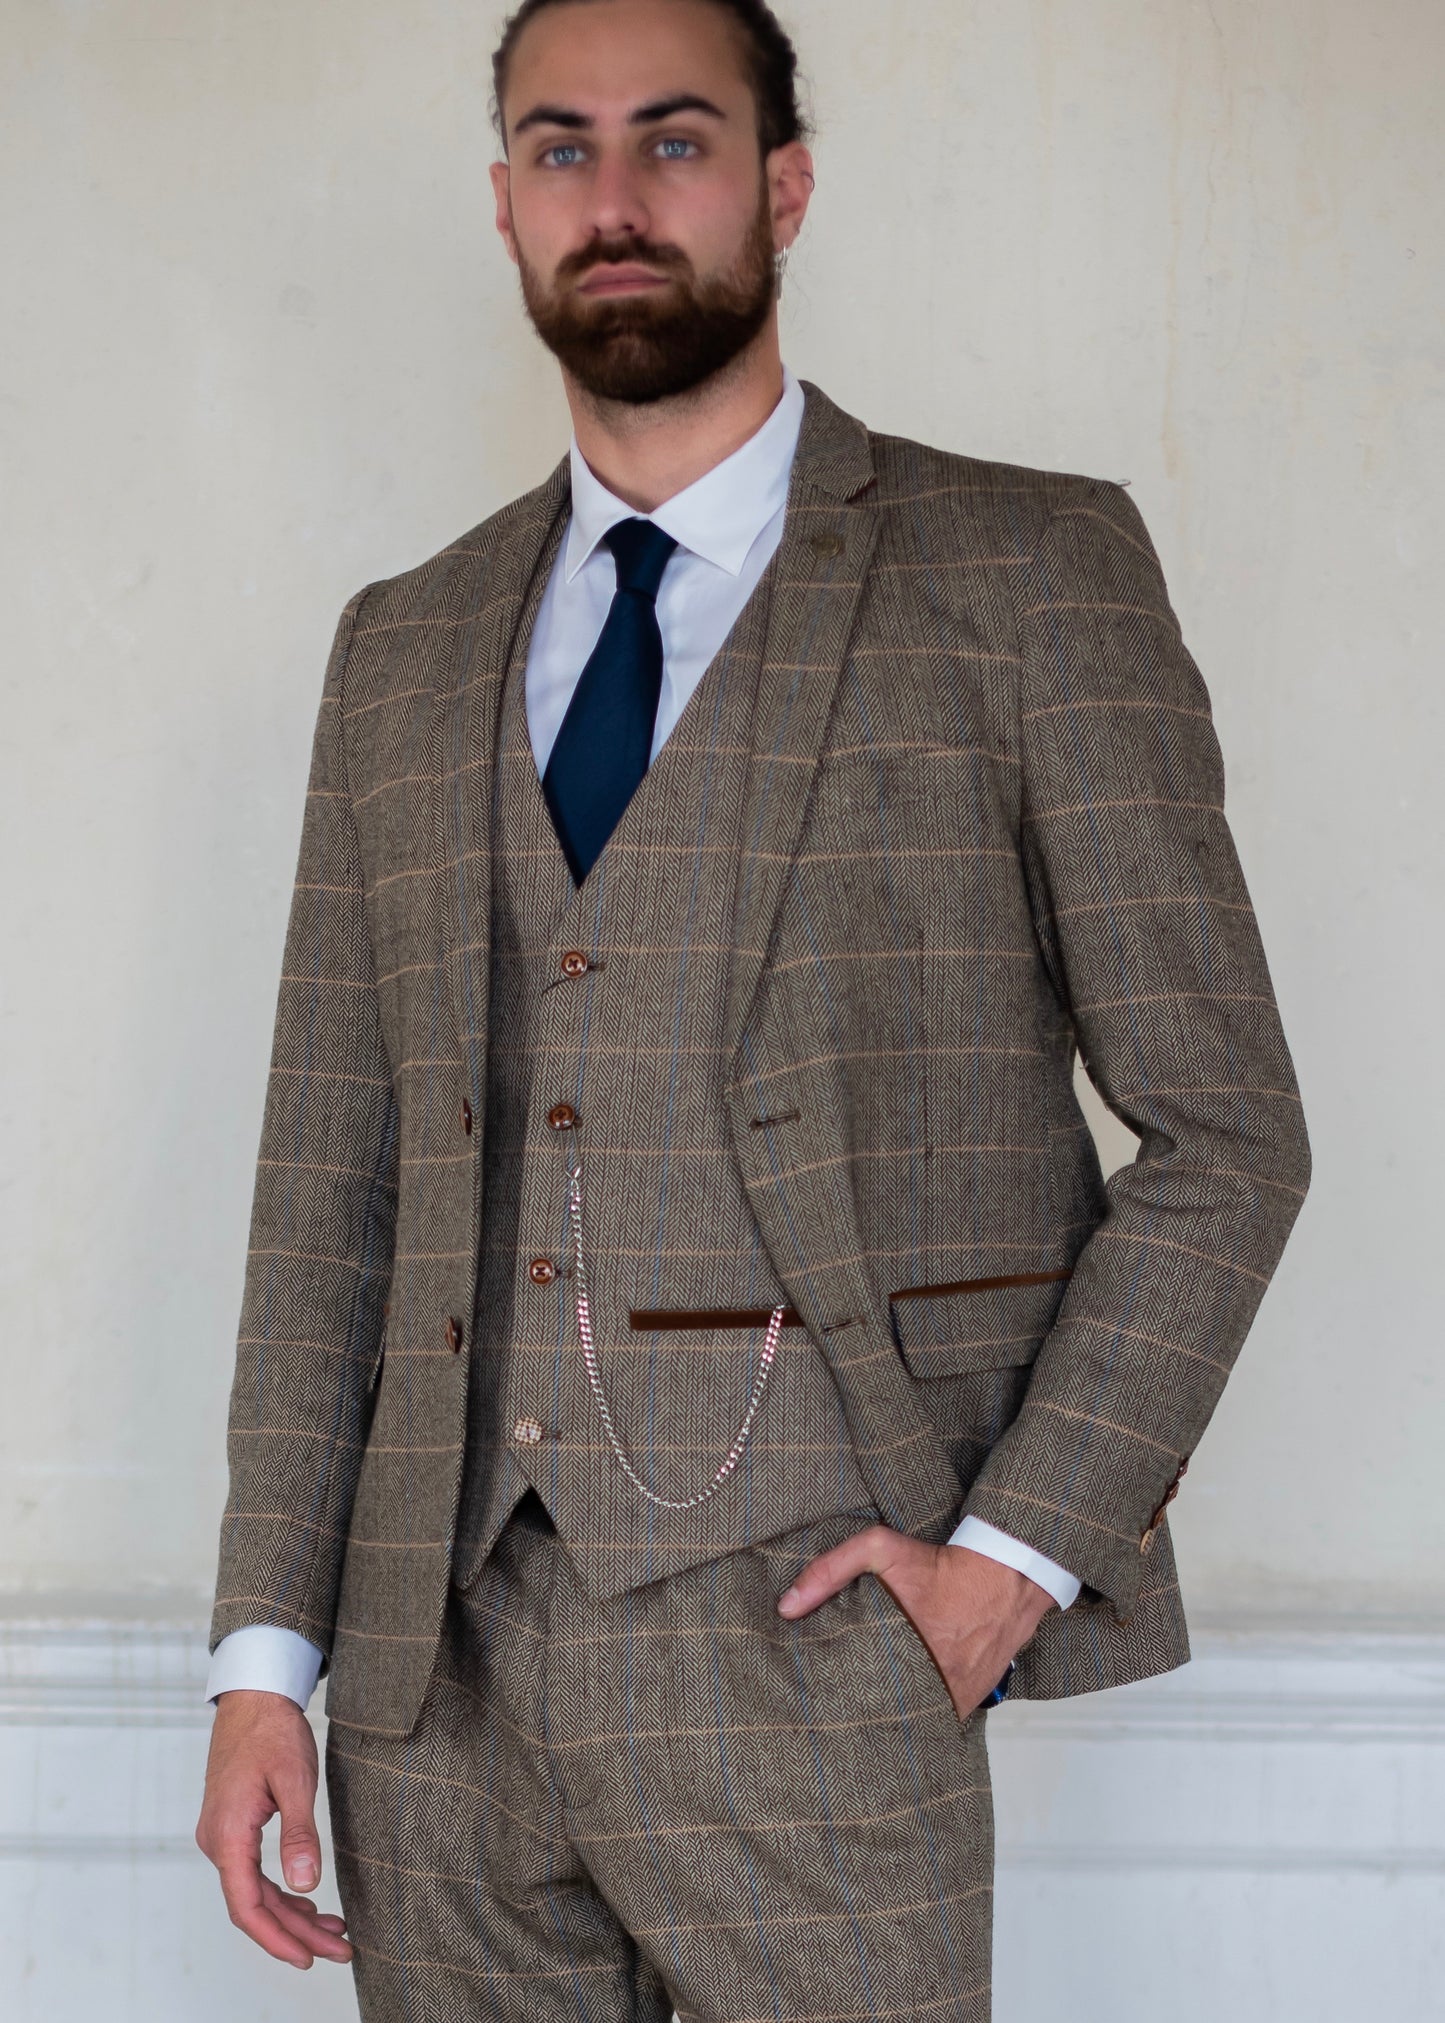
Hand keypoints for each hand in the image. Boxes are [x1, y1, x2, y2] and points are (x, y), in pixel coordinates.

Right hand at [195, 1689, 352, 1970]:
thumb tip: (304, 1885)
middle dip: (296, 1933)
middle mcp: (217, 1841)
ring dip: (292, 1915)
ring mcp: (222, 1835)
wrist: (253, 1695)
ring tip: (333, 1932)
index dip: (278, 1939)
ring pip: (255, 1891)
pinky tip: (309, 1901)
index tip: (309, 1958)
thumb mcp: (294, 1780)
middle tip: (339, 1950)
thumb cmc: (272, 1731)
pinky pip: (254, 1872)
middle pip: (254, 1906)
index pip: (247, 1907)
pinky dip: (282, 1891)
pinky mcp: (232, 1826)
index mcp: (227, 1835)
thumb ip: (299, 1835)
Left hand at [776, 1526, 1056, 1718]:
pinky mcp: (971, 1700)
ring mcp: (954, 1697)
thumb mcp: (879, 1550)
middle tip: (830, 1719)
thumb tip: (787, 1607)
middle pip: (881, 1715)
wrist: (1006, 1575)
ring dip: (891, 1721)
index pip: (854, 1692)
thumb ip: (830, 1571)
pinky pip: (939, 1719)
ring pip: (911, 1723)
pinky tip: (902, 1716)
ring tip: (860, 1725)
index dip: (832, 1699)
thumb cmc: (941, 1564)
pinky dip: (922, 1718)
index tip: (813, 1700)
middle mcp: (931, 1684)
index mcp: (903, 1653)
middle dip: (857, 1716)